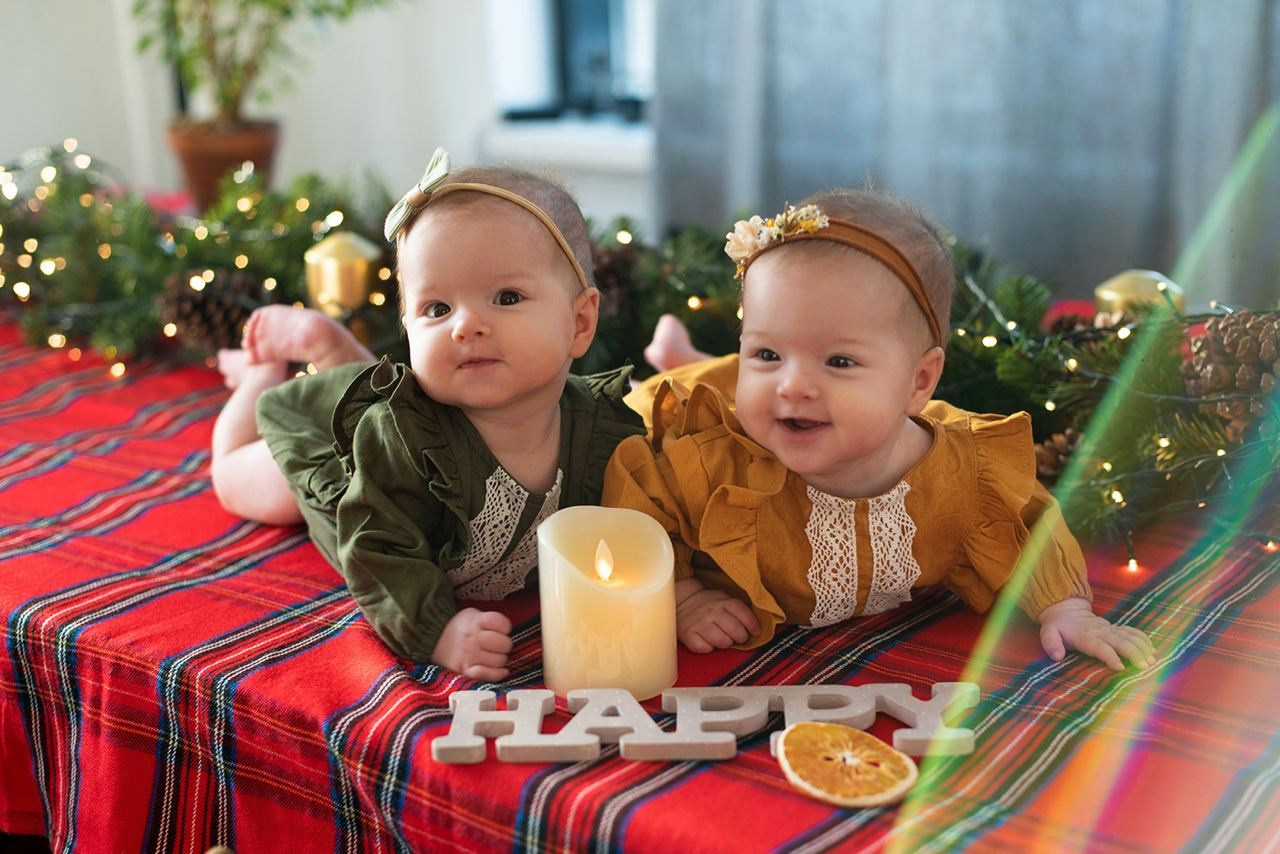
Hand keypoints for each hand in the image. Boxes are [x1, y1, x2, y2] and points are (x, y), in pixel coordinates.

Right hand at [431, 608, 513, 680]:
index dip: (505, 627)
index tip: (502, 629)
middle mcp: (472, 638)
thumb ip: (489, 620)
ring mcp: (469, 656)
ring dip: (501, 659)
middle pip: (504, 644)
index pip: (502, 623)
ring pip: (499, 660)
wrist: (433, 641)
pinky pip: (487, 674)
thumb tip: (507, 631)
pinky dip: (497, 674)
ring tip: (494, 656)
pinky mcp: (465, 671)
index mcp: (475, 621)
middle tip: (499, 645)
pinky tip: (501, 670)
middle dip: (505, 645)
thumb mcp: (472, 615)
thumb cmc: (460, 628)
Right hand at [675, 578, 761, 652]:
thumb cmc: (707, 604)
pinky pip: (704, 648)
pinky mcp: (688, 634)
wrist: (680, 601)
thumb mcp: (722, 599)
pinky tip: (708, 642)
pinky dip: (708, 648)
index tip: (756, 632)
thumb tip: (756, 627)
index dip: (752, 624)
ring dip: (726, 644)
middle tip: (739, 638)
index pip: (742, 612)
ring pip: (722, 641)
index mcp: (722, 602)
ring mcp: (699, 623)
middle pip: (735, 630)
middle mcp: (711, 611)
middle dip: (741, 637)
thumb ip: (736, 609)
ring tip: (723, 640)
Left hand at [1037, 597, 1154, 670]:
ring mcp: (1109, 629)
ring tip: (1152, 661)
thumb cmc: (1057, 626)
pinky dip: (1143, 640)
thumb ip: (1050, 643)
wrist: (1066, 610)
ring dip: (1142, 648)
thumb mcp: (1047, 632)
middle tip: (1145, 667)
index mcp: (1085, 636)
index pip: (1100, 647)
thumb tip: (1057, 656)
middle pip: (1121, 642)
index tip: (1120, 667)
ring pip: (1130, 636)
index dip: (1110, 656)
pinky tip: (1153, 650)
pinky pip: (1132, 632)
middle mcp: (1100, 632)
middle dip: (1134, 654)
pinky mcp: (1115, 628)